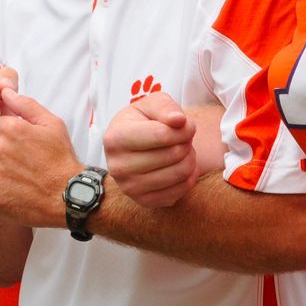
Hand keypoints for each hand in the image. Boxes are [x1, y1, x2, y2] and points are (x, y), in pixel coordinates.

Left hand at [0, 86, 81, 228]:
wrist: (69, 197)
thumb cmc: (62, 160)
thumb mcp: (52, 125)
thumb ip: (26, 105)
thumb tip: (5, 91)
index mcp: (10, 129)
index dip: (8, 139)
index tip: (22, 149)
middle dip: (1, 157)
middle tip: (23, 166)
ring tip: (20, 181)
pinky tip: (14, 194)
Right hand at [104, 93, 198, 207]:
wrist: (133, 147)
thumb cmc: (144, 121)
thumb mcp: (151, 104)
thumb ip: (166, 107)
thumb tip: (179, 121)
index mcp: (115, 138)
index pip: (162, 135)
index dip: (184, 128)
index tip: (186, 124)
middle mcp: (118, 167)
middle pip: (173, 154)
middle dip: (186, 142)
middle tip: (183, 138)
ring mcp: (130, 188)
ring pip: (180, 173)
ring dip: (190, 158)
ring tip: (182, 150)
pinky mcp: (144, 202)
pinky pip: (181, 191)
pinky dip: (189, 176)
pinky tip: (180, 165)